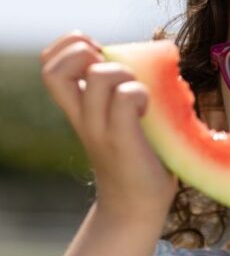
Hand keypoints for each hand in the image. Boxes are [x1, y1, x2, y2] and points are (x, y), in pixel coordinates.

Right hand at [40, 31, 177, 221]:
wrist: (137, 207)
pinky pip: (125, 99)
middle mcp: (82, 117)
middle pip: (54, 70)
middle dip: (82, 51)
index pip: (49, 66)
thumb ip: (121, 93)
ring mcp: (100, 129)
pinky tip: (149, 109)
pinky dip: (140, 94)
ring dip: (122, 73)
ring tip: (137, 91)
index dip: (68, 47)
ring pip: (100, 76)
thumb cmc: (137, 158)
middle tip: (110, 68)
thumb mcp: (120, 120)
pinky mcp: (122, 141)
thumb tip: (153, 60)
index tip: (97, 54)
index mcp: (78, 109)